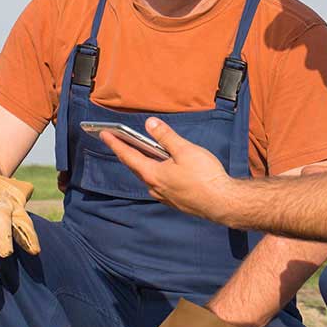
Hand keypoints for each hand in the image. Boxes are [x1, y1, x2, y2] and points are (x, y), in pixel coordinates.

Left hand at [99, 117, 236, 221]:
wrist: (223, 203)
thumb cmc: (205, 177)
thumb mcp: (185, 151)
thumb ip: (165, 137)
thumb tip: (150, 123)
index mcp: (153, 174)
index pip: (128, 155)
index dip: (115, 143)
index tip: (104, 134)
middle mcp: (154, 187)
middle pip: (135, 166)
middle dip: (125, 152)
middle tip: (116, 140)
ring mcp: (164, 196)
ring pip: (148, 176)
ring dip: (142, 163)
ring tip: (139, 151)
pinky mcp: (174, 201)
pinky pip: (159, 183)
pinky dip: (156, 172)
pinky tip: (163, 167)